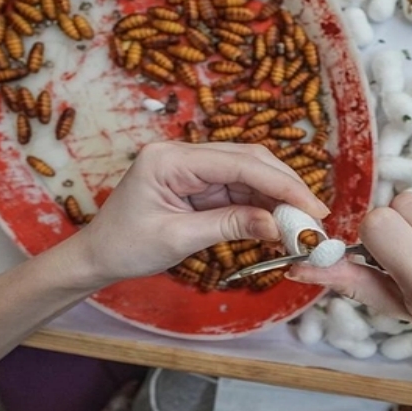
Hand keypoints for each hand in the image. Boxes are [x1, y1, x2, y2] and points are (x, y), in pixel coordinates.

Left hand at [73, 142, 328, 282]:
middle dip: (285, 188)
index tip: (311, 207)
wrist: (96, 256)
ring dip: (276, 199)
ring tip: (302, 227)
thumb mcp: (179, 238)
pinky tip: (279, 225)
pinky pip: (238, 189)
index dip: (281, 184)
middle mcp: (182, 154)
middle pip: (249, 161)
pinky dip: (261, 207)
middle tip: (315, 218)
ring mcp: (191, 167)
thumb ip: (231, 226)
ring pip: (249, 174)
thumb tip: (278, 226)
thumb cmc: (125, 246)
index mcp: (169, 159)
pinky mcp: (197, 183)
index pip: (238, 163)